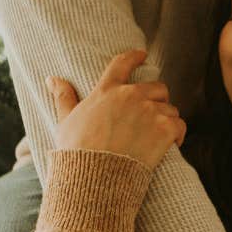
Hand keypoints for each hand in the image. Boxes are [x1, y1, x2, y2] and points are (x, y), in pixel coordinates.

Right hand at [47, 49, 185, 168]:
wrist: (95, 176)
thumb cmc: (77, 152)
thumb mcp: (65, 121)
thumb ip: (63, 97)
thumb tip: (51, 78)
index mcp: (107, 90)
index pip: (123, 64)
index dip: (135, 57)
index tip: (143, 55)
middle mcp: (131, 96)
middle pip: (158, 88)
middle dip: (158, 99)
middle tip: (153, 115)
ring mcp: (149, 111)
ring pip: (170, 109)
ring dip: (166, 121)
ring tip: (157, 137)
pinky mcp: (164, 129)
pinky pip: (180, 125)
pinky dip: (178, 135)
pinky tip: (172, 145)